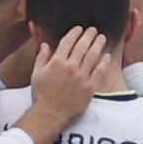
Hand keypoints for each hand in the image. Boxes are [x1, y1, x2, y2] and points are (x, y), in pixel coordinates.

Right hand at [24, 25, 122, 142]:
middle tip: (93, 30)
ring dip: (98, 44)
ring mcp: (82, 76)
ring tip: (102, 38)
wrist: (49, 115)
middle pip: (82, 46)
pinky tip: (107, 56)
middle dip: (89, 35)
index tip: (79, 29)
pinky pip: (99, 71)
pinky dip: (104, 62)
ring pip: (93, 56)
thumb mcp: (36, 74)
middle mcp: (71, 67)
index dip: (74, 33)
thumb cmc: (41, 95)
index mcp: (57, 62)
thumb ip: (41, 58)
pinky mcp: (90, 87)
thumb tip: (45, 45)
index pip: (68, 42)